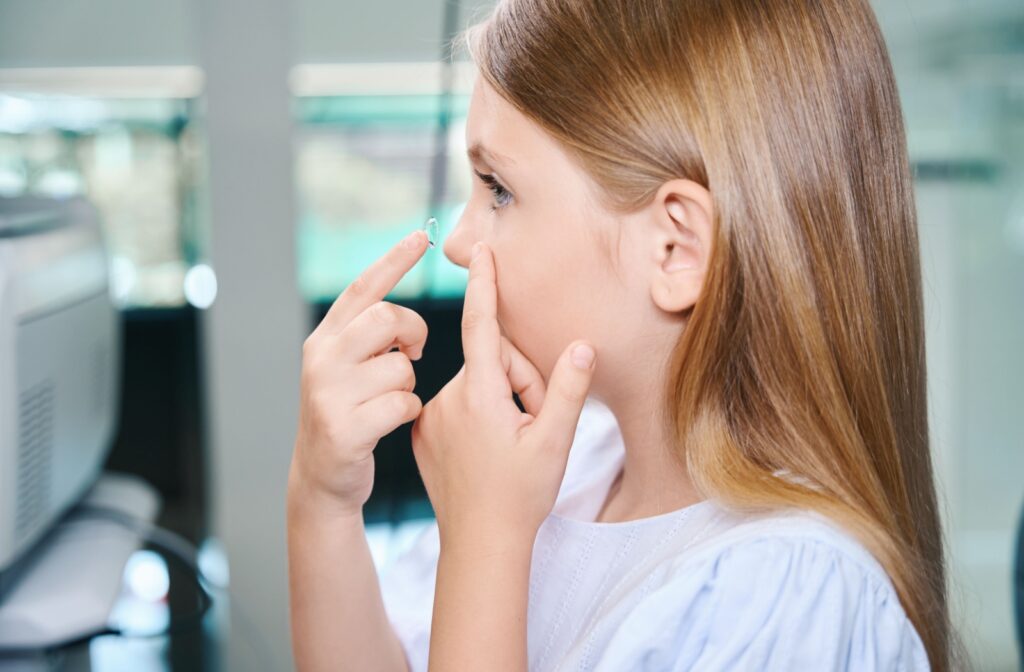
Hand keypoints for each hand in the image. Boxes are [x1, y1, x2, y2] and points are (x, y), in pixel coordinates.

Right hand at [289, 230, 428, 517]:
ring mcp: (328, 393)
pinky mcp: (344, 428)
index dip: (394, 260)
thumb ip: (366, 339)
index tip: (421, 236)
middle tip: (416, 351)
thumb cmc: (350, 414)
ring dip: (409, 385)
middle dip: (415, 332)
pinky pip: (403, 404)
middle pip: (388, 317)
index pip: (363, 288)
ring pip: (402, 366)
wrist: (322, 477)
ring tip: (391, 399)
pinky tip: (392, 423)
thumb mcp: (346, 369)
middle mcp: (320, 358)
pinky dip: (409, 413)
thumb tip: (403, 317)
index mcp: (324, 338)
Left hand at [411, 241, 596, 546]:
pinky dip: (477, 416)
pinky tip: (487, 451)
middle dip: (519, 381)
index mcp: (480, 394)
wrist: (479, 544)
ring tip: (512, 443)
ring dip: (500, 401)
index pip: (481, 326)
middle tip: (534, 423)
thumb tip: (581, 345)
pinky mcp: (421, 433)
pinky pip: (457, 406)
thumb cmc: (521, 495)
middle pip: (492, 362)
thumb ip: (569, 389)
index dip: (484, 286)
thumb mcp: (555, 441)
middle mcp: (447, 399)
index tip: (480, 251)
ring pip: (476, 385)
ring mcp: (431, 417)